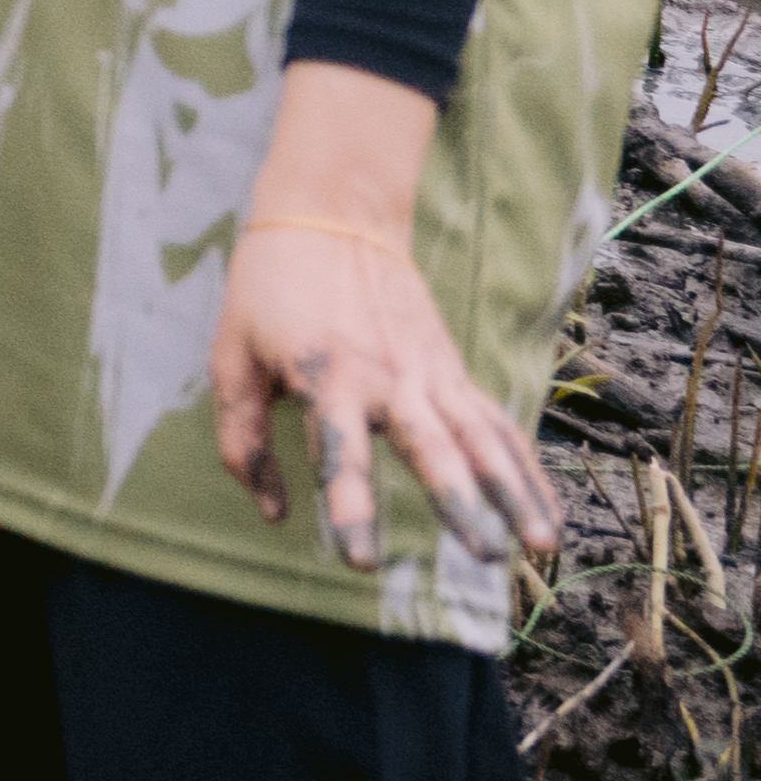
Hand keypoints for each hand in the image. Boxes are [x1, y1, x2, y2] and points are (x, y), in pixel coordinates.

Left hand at [214, 210, 549, 572]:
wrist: (332, 218)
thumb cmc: (268, 294)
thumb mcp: (231, 360)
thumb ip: (241, 440)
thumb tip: (273, 515)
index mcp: (326, 379)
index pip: (339, 455)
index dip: (351, 509)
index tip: (364, 562)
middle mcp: (388, 380)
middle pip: (432, 449)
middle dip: (459, 504)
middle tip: (484, 557)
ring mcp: (430, 375)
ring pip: (483, 441)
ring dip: (516, 495)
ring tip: (542, 549)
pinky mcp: (453, 372)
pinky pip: (497, 427)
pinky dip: (526, 471)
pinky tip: (548, 515)